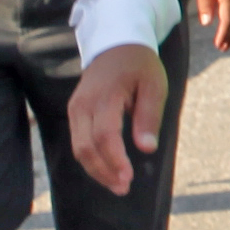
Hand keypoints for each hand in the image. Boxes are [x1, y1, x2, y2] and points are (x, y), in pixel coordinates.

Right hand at [68, 46, 170, 196]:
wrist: (115, 42)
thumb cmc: (139, 64)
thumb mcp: (154, 85)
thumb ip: (149, 116)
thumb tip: (147, 148)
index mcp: (104, 96)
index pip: (104, 135)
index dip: (114, 160)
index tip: (128, 178)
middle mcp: (83, 104)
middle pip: (85, 147)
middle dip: (104, 172)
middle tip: (124, 188)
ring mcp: (75, 108)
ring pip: (78, 148)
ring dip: (96, 170)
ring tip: (118, 185)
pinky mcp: (74, 112)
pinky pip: (78, 141)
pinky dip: (91, 160)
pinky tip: (108, 170)